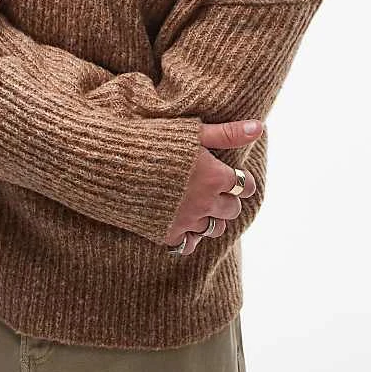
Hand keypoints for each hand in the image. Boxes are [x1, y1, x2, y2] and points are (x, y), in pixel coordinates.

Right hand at [163, 119, 262, 254]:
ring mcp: (185, 221)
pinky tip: (182, 221)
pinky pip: (189, 245)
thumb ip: (227, 133)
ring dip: (212, 217)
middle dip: (227, 199)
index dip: (240, 180)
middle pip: (232, 210)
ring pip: (214, 229)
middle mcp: (204, 202)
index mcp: (214, 176)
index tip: (232, 176)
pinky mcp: (165, 233)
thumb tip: (259, 127)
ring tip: (200, 204)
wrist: (111, 162)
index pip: (244, 186)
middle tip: (215, 188)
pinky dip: (190, 236)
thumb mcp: (193, 132)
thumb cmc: (153, 140)